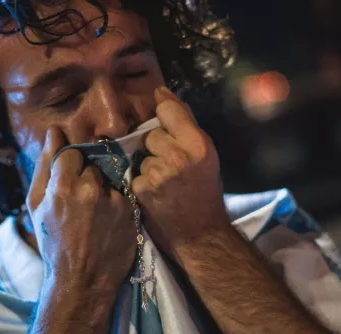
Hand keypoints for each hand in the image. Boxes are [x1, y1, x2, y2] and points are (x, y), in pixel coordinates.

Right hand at [27, 127, 136, 299]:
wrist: (82, 280)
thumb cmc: (53, 242)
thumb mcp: (36, 205)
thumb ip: (44, 166)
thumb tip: (53, 132)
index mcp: (62, 186)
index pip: (71, 151)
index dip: (70, 164)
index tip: (69, 178)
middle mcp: (90, 189)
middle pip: (93, 162)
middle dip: (88, 174)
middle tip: (83, 199)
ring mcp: (113, 200)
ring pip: (109, 177)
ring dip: (104, 187)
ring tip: (96, 212)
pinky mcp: (131, 210)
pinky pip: (123, 193)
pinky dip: (117, 202)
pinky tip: (109, 220)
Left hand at [132, 87, 230, 256]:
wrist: (200, 234)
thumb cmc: (205, 191)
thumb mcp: (205, 155)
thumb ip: (186, 123)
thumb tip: (162, 92)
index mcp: (198, 144)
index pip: (168, 109)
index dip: (163, 113)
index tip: (163, 117)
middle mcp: (177, 156)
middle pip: (151, 133)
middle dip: (158, 146)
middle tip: (172, 165)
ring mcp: (156, 173)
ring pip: (142, 154)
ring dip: (149, 165)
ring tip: (165, 182)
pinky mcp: (140, 189)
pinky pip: (134, 173)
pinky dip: (141, 182)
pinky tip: (156, 194)